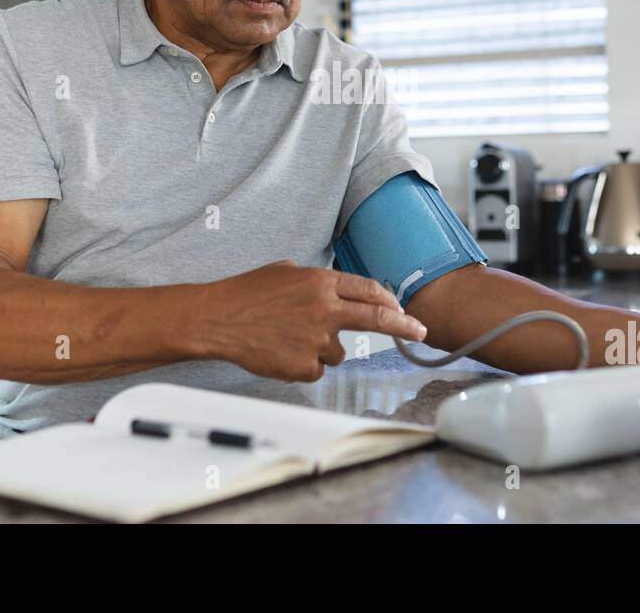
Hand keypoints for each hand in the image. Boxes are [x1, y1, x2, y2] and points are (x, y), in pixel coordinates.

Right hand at [195, 260, 426, 381]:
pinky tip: (282, 351)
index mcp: (321, 282)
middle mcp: (325, 309)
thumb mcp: (287, 271)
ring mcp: (316, 339)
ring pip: (338, 352)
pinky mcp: (303, 365)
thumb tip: (337, 290)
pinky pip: (316, 369)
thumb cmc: (248, 293)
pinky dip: (304, 364)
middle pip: (377, 319)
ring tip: (291, 338)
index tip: (404, 309)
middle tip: (420, 331)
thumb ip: (317, 280)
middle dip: (404, 326)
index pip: (369, 290)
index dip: (390, 300)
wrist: (219, 318)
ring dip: (324, 348)